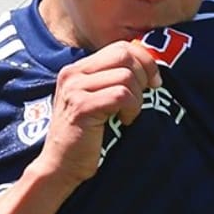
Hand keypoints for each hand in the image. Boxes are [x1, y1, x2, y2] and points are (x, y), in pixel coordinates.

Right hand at [31, 41, 162, 186]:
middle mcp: (73, 74)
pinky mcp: (81, 107)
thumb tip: (149, 67)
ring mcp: (75, 89)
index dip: (144, 61)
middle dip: (143, 75)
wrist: (60, 166)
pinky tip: (124, 121)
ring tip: (128, 114)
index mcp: (77, 69)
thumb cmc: (85, 137)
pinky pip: (121, 95)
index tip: (153, 82)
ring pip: (125, 76)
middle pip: (124, 56)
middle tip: (142, 97)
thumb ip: (113, 81)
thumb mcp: (96, 101)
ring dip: (136, 97)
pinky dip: (131, 108)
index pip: (120, 47)